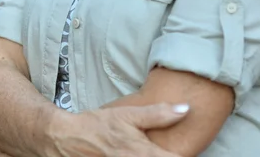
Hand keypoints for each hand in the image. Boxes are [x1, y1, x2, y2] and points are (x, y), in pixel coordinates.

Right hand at [48, 102, 188, 156]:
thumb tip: (186, 108)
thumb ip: (159, 114)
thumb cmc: (99, 125)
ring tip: (153, 151)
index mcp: (144, 154)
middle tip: (169, 150)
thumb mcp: (129, 115)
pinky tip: (137, 155)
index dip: (186, 156)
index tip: (192, 151)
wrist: (67, 139)